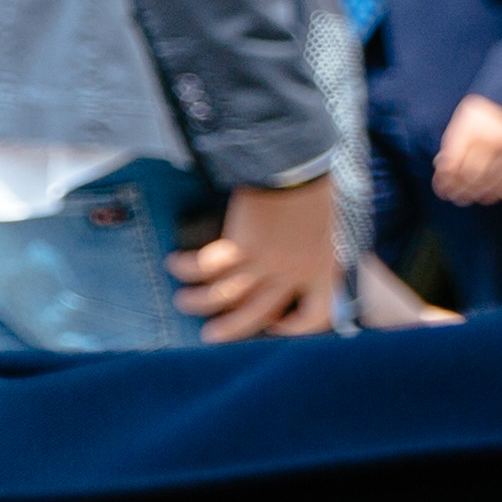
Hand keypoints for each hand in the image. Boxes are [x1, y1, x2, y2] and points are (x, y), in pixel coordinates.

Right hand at [166, 178, 339, 339]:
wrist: (297, 166)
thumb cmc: (312, 191)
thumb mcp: (324, 228)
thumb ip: (309, 253)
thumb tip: (288, 265)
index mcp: (322, 270)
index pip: (316, 315)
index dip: (295, 328)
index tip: (275, 323)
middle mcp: (294, 273)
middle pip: (258, 315)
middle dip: (230, 329)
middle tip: (210, 335)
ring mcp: (266, 262)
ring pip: (226, 296)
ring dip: (200, 302)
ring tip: (184, 301)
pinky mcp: (241, 246)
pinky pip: (207, 267)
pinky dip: (188, 268)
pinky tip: (176, 264)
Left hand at [432, 98, 501, 205]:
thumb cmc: (489, 107)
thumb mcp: (464, 119)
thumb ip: (453, 143)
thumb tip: (440, 168)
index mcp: (472, 132)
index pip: (453, 168)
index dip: (446, 183)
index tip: (443, 191)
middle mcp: (495, 143)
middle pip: (475, 179)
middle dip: (465, 192)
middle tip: (461, 198)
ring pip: (500, 184)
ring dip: (488, 194)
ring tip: (481, 197)